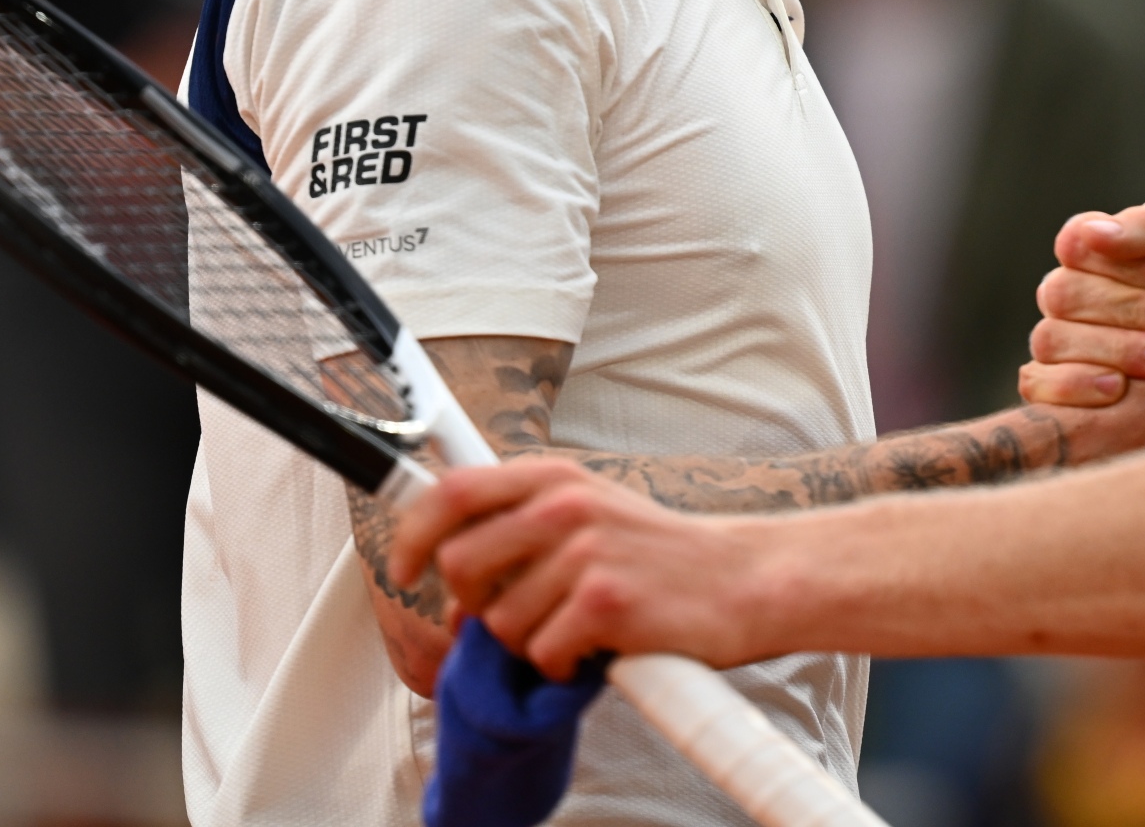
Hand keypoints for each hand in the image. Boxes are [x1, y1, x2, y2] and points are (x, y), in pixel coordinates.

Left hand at [390, 456, 770, 680]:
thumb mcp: (590, 510)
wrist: (740, 581)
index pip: (454, 491)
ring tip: (574, 629)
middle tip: (512, 617)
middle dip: (472, 606)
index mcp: (554, 478)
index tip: (404, 568)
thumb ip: (523, 523)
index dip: (413, 534)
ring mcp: (585, 552)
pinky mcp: (604, 602)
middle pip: (460, 565)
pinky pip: (542, 655)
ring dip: (529, 643)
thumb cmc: (658, 556)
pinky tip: (595, 649)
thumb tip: (446, 566)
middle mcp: (565, 505)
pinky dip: (562, 667)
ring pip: (499, 623)